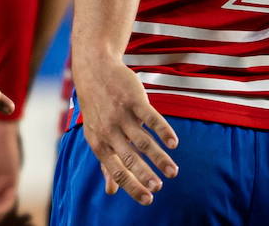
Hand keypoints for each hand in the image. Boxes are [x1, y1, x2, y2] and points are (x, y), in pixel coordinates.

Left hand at [72, 53, 178, 205]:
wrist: (94, 70)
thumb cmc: (97, 107)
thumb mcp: (95, 135)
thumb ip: (105, 163)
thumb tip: (111, 191)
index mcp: (99, 142)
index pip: (116, 170)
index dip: (132, 186)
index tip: (148, 199)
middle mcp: (108, 130)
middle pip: (129, 158)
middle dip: (145, 175)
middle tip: (160, 187)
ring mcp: (121, 114)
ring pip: (143, 141)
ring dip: (159, 157)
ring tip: (173, 172)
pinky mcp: (133, 99)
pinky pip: (151, 118)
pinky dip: (164, 131)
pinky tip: (174, 144)